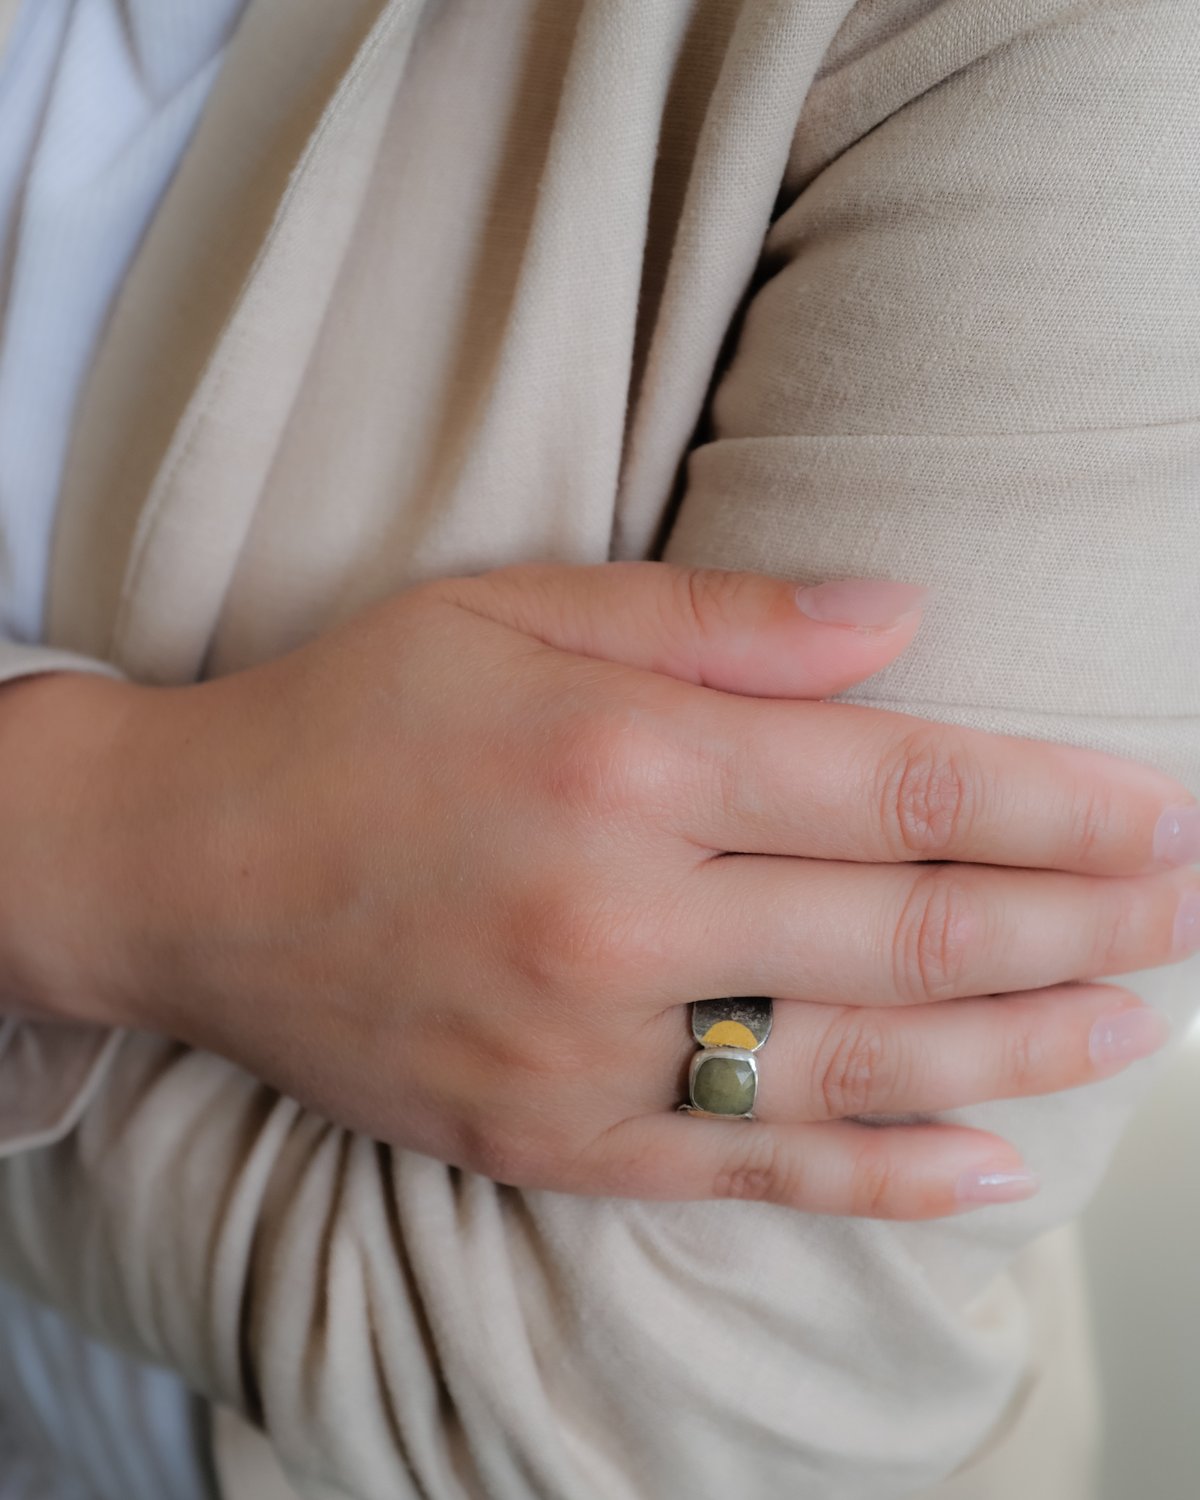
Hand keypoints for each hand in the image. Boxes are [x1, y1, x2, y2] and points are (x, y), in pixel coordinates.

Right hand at [25, 563, 1199, 1218]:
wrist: (186, 870)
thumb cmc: (353, 717)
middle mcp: (621, 912)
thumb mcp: (516, 612)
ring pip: (857, 1061)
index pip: (900, 783)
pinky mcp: (548, 1139)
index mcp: (625, 756)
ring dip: (1019, 1042)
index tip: (1164, 811)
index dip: (1055, 802)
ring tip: (1137, 1021)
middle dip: (1082, 917)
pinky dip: (879, 1178)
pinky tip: (987, 1170)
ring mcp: (586, 1047)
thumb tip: (904, 614)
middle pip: (910, 928)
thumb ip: (721, 620)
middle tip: (1196, 907)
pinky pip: (746, 1169)